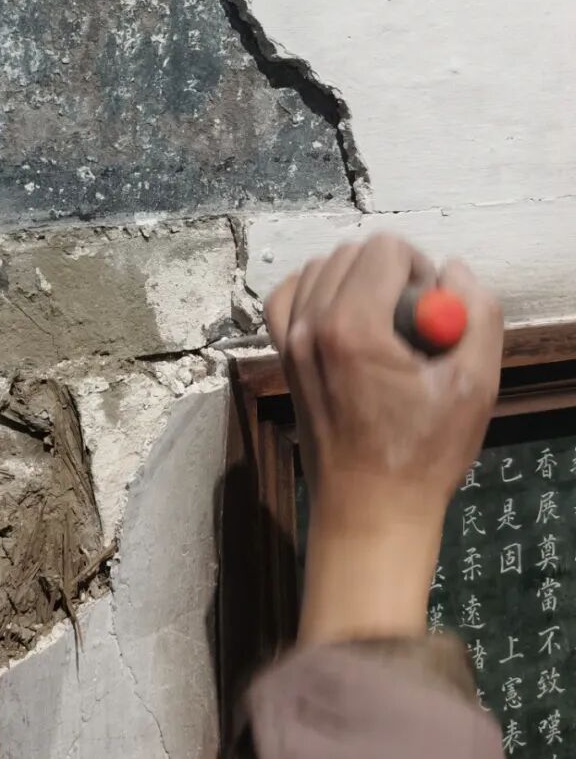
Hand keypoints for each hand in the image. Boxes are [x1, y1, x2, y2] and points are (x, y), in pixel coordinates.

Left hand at [264, 235, 502, 643]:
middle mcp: (311, 323)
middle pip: (352, 253)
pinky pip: (288, 296)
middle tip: (414, 324)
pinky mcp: (282, 356)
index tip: (432, 313)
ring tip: (385, 325)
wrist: (369, 510)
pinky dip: (314, 292)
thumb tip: (454, 271)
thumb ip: (476, 314)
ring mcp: (289, 340)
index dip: (420, 270)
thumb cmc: (424, 453)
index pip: (385, 248)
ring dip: (356, 280)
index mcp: (354, 326)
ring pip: (320, 267)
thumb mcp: (475, 384)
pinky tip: (343, 317)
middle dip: (391, 274)